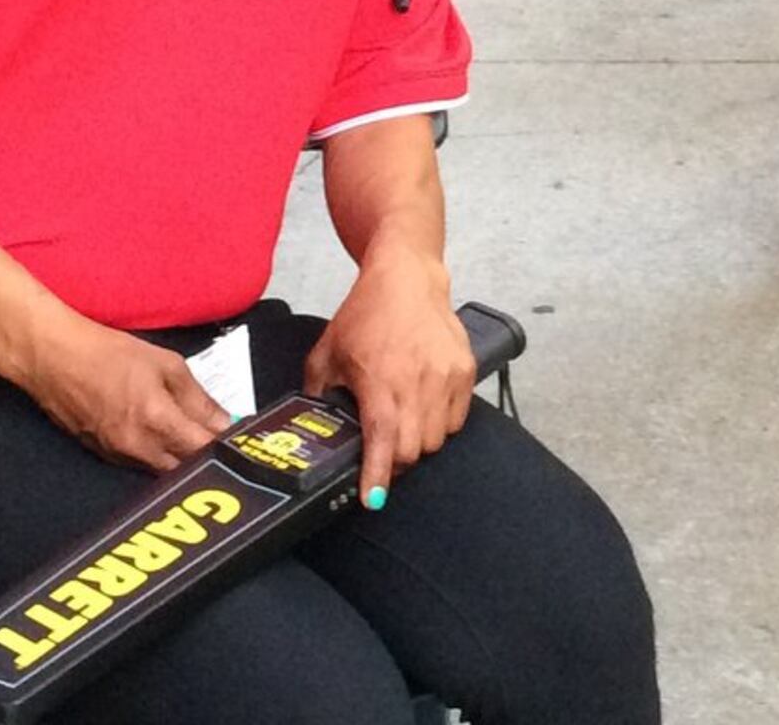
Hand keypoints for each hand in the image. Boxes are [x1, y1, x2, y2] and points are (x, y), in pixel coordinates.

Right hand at [0, 302, 231, 472]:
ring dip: (183, 461)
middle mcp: (139, 448)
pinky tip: (167, 443)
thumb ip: (198, 398)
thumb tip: (225, 423)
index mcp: (157, 421)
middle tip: (223, 445)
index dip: (225, 449)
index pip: (204, 450)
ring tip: (197, 443)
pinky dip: (159, 459)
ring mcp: (119, 457)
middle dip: (206, 459)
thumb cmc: (110, 353)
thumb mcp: (165, 364)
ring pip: (164, 472)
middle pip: (186, 469)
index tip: (242, 443)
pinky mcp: (104, 458)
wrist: (53, 360)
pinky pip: (141, 467)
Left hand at [304, 257, 471, 506]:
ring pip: (437, 440)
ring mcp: (446, 377)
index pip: (382, 441)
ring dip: (418, 442)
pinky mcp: (465, 371)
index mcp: (379, 381)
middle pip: (413, 451)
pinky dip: (440, 423)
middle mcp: (416, 382)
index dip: (377, 477)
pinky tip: (424, 405)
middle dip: (395, 461)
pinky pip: (456, 420)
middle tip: (382, 452)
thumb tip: (313, 428)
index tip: (373, 499)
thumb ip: (317, 392)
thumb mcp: (327, 353)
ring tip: (403, 423)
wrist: (407, 278)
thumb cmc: (366, 313)